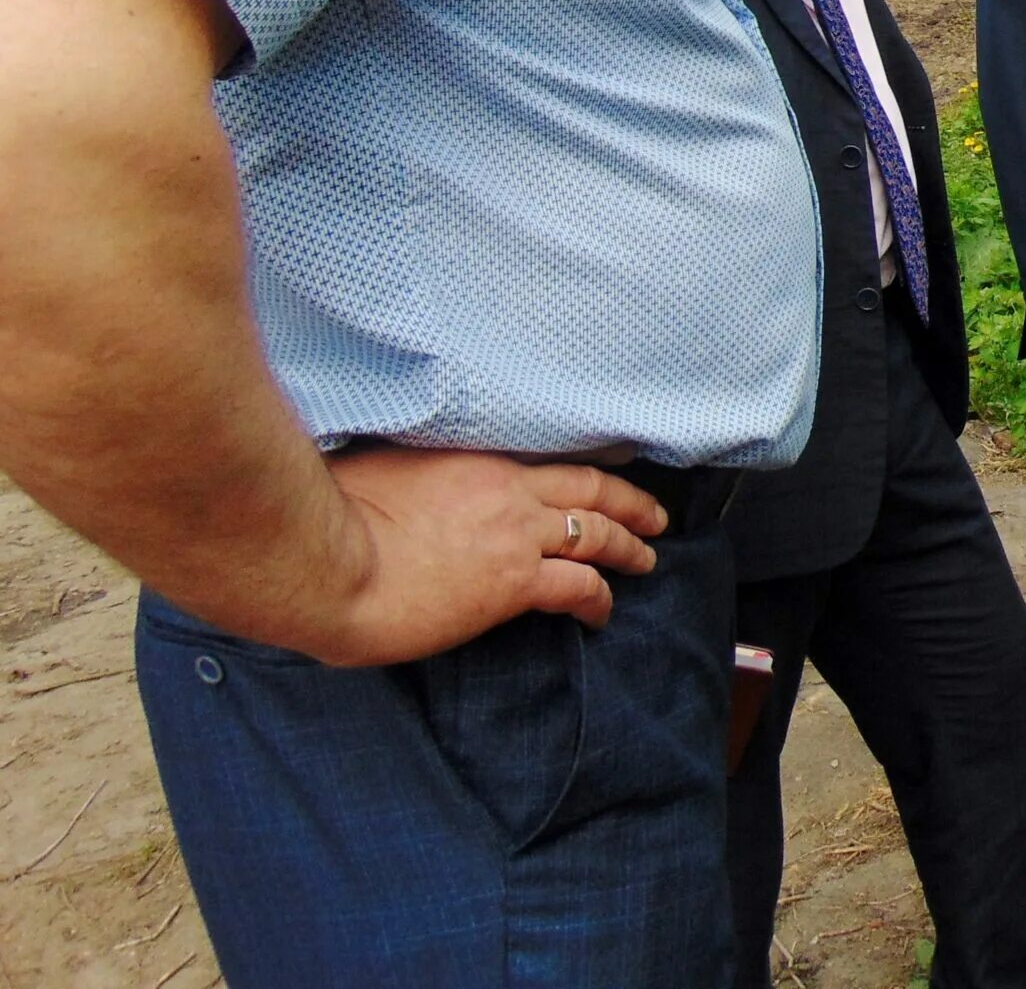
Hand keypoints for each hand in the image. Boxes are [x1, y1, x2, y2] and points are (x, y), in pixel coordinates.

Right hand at [295, 447, 667, 666]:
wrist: (324, 560)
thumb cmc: (329, 516)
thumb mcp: (376, 468)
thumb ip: (410, 471)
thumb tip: (403, 477)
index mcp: (474, 460)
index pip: (549, 458)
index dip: (588, 465)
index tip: (614, 468)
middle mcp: (506, 490)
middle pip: (589, 490)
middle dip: (629, 502)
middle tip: (654, 516)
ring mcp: (515, 535)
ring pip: (595, 534)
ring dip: (627, 548)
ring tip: (645, 559)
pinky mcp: (512, 584)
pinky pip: (577, 587)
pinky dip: (599, 599)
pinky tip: (603, 613)